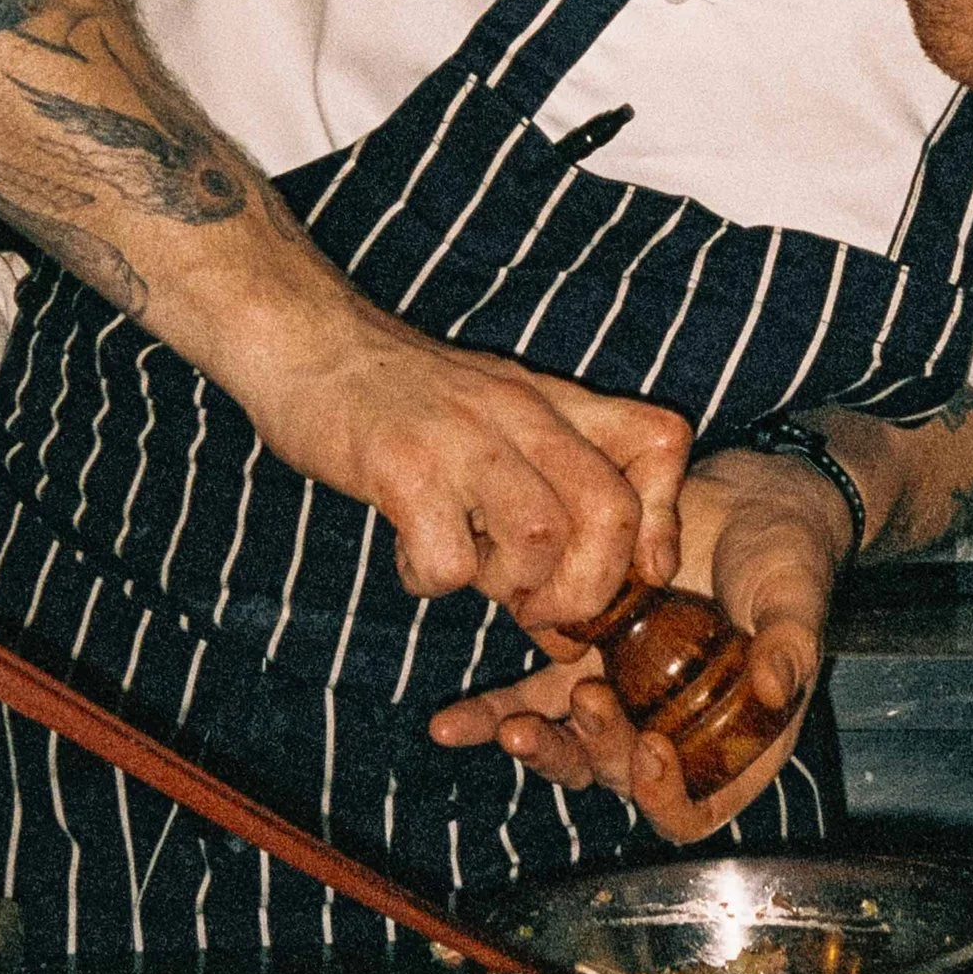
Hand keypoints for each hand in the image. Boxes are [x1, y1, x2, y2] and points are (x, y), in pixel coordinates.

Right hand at [235, 279, 691, 632]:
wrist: (308, 341)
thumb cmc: (403, 403)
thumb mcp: (494, 429)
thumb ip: (540, 511)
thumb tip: (571, 632)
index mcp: (557, 404)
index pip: (662, 441)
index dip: (664, 520)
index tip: (634, 572)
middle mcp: (523, 414)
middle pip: (611, 510)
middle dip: (590, 588)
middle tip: (544, 609)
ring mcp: (464, 438)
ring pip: (541, 534)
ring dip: (514, 584)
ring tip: (475, 575)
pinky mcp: (401, 464)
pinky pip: (446, 556)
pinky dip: (434, 580)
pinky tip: (413, 557)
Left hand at [428, 442, 855, 841]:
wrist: (747, 496)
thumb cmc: (790, 553)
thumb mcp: (798, 595)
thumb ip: (791, 644)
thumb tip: (779, 688)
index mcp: (737, 740)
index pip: (696, 809)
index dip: (667, 797)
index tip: (650, 748)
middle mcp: (676, 732)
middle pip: (622, 779)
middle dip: (595, 753)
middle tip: (587, 697)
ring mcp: (626, 698)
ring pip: (572, 748)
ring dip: (538, 745)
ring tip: (508, 728)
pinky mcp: (585, 657)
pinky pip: (533, 699)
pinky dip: (492, 714)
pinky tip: (451, 726)